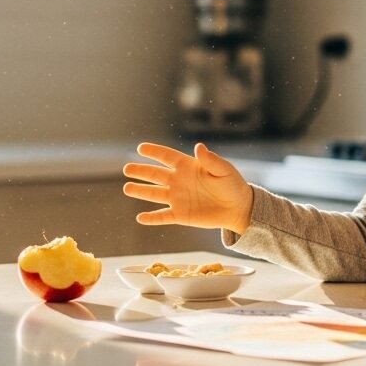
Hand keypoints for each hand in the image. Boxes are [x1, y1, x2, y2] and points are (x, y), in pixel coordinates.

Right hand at [123, 142, 254, 233]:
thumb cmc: (233, 184)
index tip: (140, 148)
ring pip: (154, 194)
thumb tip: (198, 147)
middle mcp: (179, 181)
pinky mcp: (181, 215)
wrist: (238, 208)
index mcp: (188, 167)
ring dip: (141, 191)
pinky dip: (152, 218)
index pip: (167, 157)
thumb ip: (210, 160)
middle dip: (141, 171)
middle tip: (127, 168)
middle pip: (155, 175)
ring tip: (127, 188)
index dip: (154, 152)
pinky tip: (140, 218)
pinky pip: (163, 217)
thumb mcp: (224, 170)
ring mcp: (178, 198)